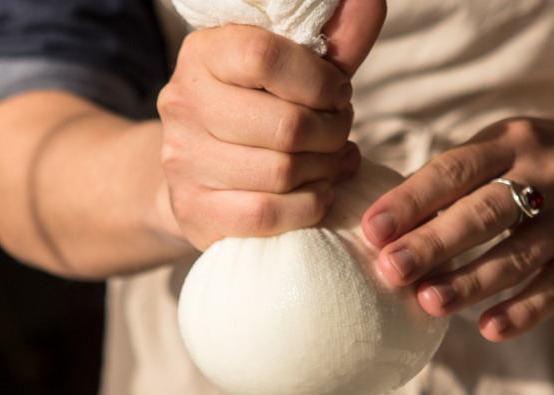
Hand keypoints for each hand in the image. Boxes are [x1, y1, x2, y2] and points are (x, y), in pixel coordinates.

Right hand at [158, 0, 385, 249]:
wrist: (200, 169)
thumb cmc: (258, 110)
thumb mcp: (294, 70)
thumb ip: (334, 41)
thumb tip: (370, 1)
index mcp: (204, 54)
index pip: (265, 57)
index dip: (320, 81)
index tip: (337, 93)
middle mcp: (183, 102)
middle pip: (286, 126)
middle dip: (332, 133)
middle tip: (338, 132)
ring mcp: (183, 160)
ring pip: (281, 173)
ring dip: (323, 170)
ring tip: (328, 161)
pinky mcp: (194, 209)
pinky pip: (267, 214)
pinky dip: (307, 206)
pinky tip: (315, 192)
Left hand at [362, 115, 553, 340]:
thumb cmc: (538, 159)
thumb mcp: (503, 146)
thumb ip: (453, 178)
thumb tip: (387, 225)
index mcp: (513, 141)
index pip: (454, 170)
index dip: (411, 201)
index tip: (373, 229)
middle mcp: (549, 174)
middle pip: (483, 214)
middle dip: (433, 244)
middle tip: (391, 269)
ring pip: (517, 257)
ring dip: (469, 282)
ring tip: (426, 302)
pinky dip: (523, 311)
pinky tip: (488, 328)